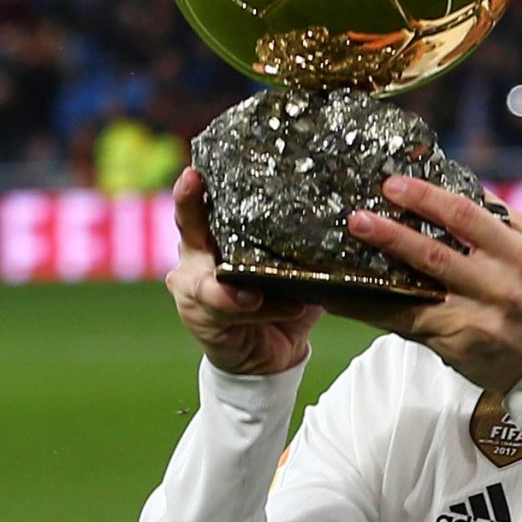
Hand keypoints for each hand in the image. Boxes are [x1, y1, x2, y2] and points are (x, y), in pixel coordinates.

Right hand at [166, 166, 320, 374]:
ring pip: (207, 278)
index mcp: (215, 235)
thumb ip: (298, 244)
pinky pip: (223, 308)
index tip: (194, 168)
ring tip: (254, 288)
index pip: (204, 203)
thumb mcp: (291, 266)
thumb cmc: (281, 299)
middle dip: (188, 204)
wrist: (273, 353)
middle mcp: (196, 256)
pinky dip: (250, 306)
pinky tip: (266, 302)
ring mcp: (192, 288)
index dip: (194, 186)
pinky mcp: (201, 317)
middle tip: (192, 180)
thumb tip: (334, 211)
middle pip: (188, 226)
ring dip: (233, 282)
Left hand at [345, 177, 521, 391]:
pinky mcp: (456, 345)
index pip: (466, 216)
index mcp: (518, 252)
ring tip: (343, 257)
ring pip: (416, 293)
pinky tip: (343, 299)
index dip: (426, 197)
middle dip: (393, 234)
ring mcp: (475, 318)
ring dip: (376, 274)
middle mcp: (498, 285)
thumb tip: (452, 180)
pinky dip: (372, 310)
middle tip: (358, 217)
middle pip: (436, 254)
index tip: (392, 184)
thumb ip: (498, 217)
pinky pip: (406, 322)